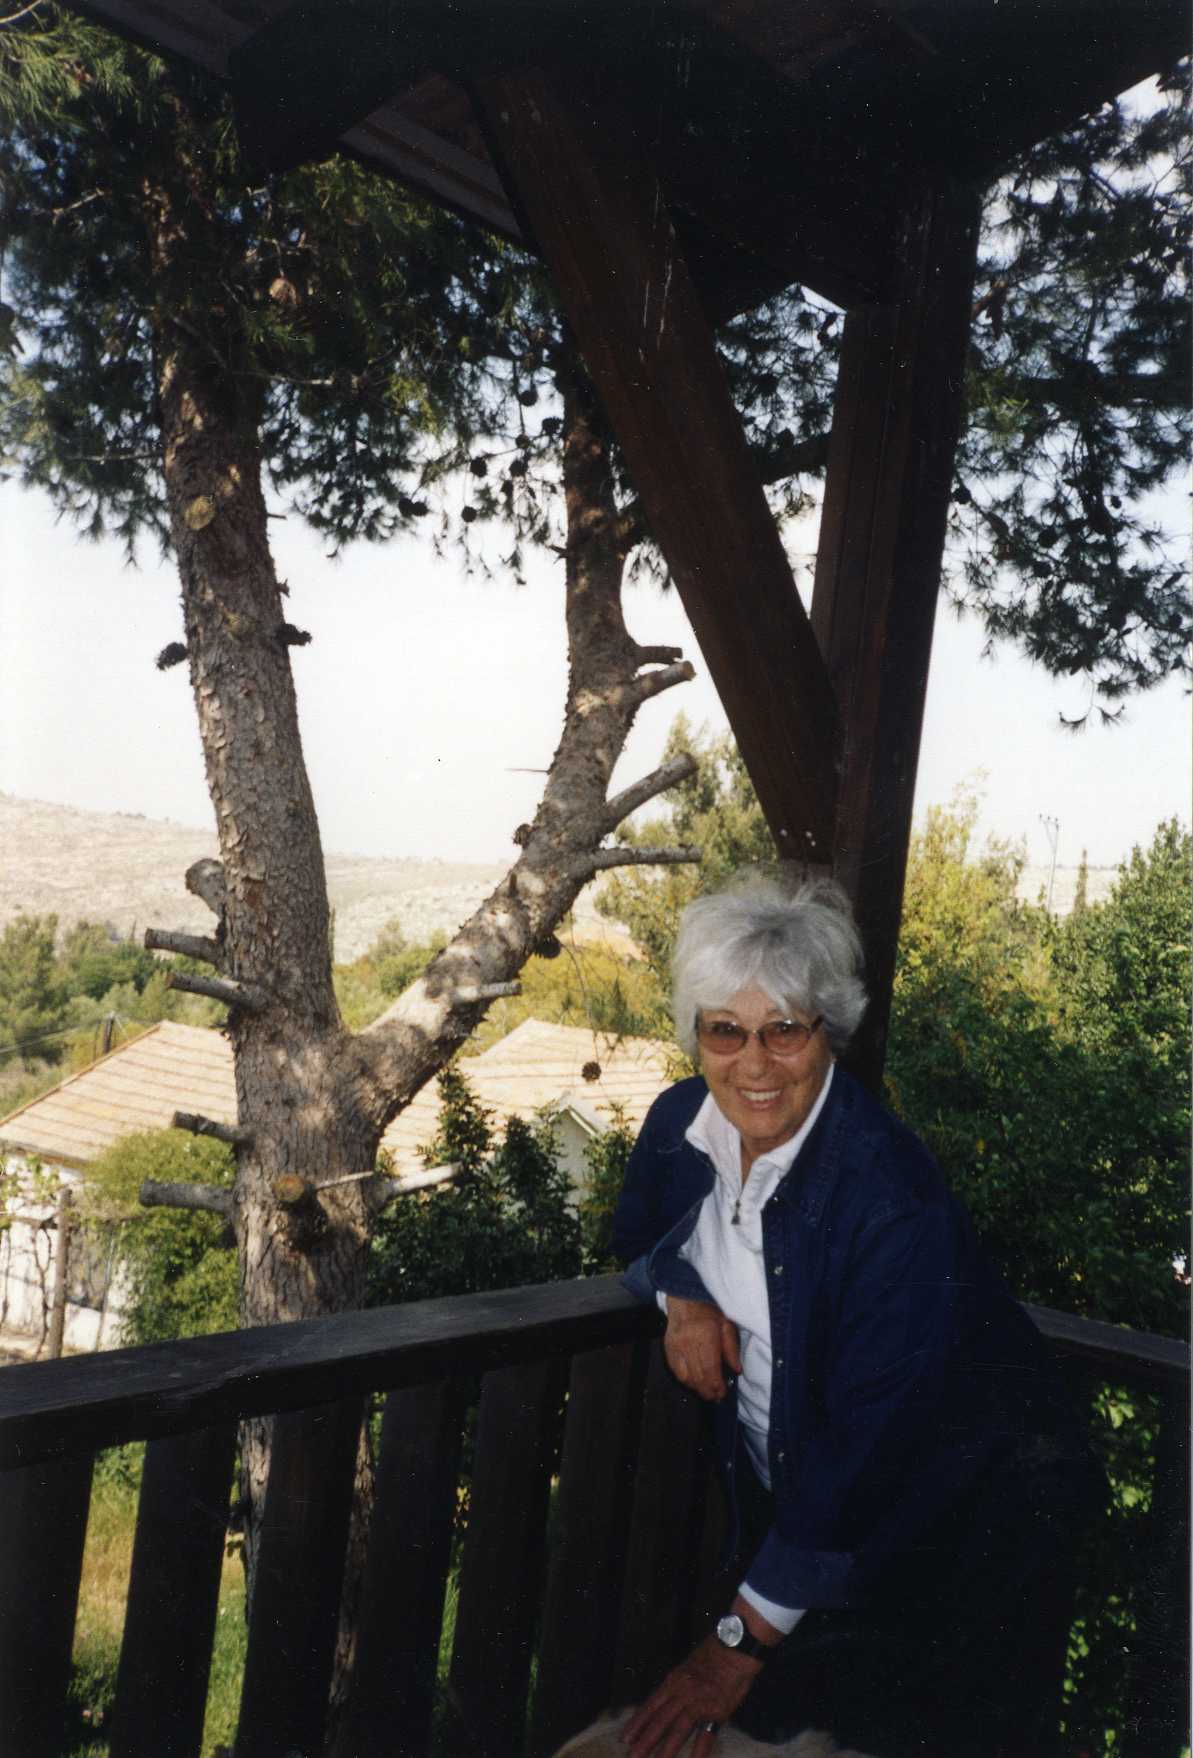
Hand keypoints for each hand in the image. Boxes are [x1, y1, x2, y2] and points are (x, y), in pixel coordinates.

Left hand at [620, 1634, 759, 1757]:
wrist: (736, 1647)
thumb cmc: (713, 1653)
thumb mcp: (687, 1664)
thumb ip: (677, 1684)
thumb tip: (665, 1701)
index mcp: (673, 1681)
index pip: (651, 1706)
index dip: (637, 1723)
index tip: (625, 1738)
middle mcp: (682, 1692)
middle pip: (660, 1720)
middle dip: (645, 1741)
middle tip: (632, 1756)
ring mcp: (700, 1702)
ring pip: (678, 1729)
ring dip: (666, 1749)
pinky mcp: (717, 1711)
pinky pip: (707, 1735)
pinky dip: (699, 1751)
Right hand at [664, 1298, 741, 1401]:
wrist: (685, 1298)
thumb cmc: (709, 1311)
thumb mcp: (726, 1325)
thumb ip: (732, 1349)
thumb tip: (737, 1370)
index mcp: (706, 1335)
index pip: (711, 1368)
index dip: (716, 1385)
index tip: (722, 1393)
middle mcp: (689, 1342)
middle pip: (698, 1376)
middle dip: (708, 1391)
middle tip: (715, 1398)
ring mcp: (676, 1346)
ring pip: (685, 1377)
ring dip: (697, 1388)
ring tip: (706, 1393)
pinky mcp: (667, 1348)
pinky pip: (675, 1371)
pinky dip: (685, 1380)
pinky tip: (694, 1383)